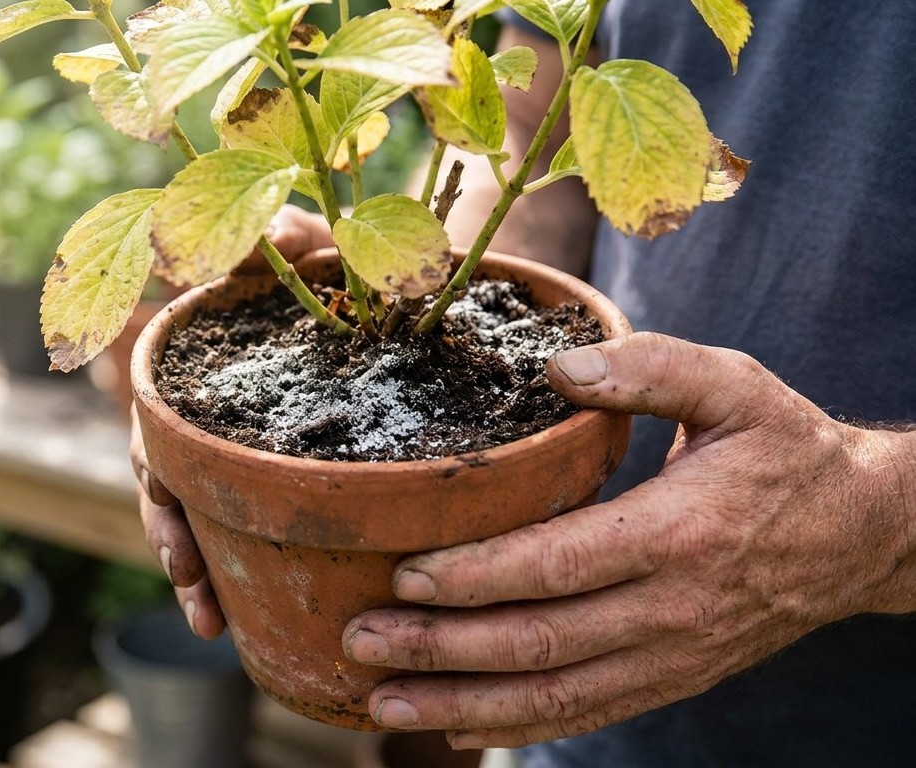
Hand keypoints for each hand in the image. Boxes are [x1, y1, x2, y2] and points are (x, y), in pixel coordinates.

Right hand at [130, 204, 332, 637]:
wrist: (363, 284)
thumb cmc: (324, 263)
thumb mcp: (309, 243)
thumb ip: (283, 238)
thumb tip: (266, 234)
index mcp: (193, 375)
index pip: (160, 429)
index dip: (159, 473)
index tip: (167, 508)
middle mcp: (200, 421)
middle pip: (167, 489)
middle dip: (174, 540)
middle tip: (191, 585)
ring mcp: (228, 450)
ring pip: (196, 518)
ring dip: (196, 571)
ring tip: (207, 621)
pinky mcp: (263, 474)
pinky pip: (241, 525)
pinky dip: (236, 569)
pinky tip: (244, 616)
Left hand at [341, 332, 915, 746]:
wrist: (861, 534)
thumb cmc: (785, 451)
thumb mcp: (736, 386)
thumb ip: (650, 368)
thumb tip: (556, 366)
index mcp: (679, 531)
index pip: (560, 565)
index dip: (477, 576)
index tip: (405, 573)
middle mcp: (671, 608)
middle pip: (539, 641)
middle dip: (441, 646)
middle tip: (360, 638)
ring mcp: (671, 656)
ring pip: (553, 693)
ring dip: (461, 702)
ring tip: (382, 700)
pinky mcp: (670, 678)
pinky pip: (585, 713)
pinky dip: (515, 725)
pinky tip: (454, 723)